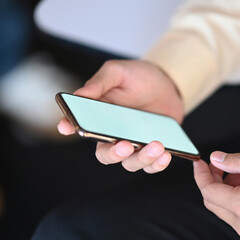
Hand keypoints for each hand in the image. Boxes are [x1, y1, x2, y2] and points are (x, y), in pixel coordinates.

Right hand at [58, 60, 183, 172]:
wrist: (168, 83)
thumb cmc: (138, 77)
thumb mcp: (118, 72)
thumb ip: (99, 83)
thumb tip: (78, 94)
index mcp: (99, 117)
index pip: (81, 126)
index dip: (71, 127)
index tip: (68, 127)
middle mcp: (113, 135)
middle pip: (105, 155)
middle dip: (114, 154)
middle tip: (126, 146)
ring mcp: (133, 145)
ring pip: (130, 163)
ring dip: (142, 159)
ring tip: (157, 145)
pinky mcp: (152, 150)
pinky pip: (151, 165)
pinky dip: (157, 164)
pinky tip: (166, 155)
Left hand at [193, 151, 239, 239]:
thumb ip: (239, 161)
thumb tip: (216, 158)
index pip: (208, 191)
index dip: (200, 174)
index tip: (199, 162)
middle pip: (212, 202)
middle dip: (210, 180)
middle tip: (218, 164)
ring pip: (223, 210)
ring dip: (223, 190)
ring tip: (236, 172)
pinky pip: (237, 217)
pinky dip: (234, 200)